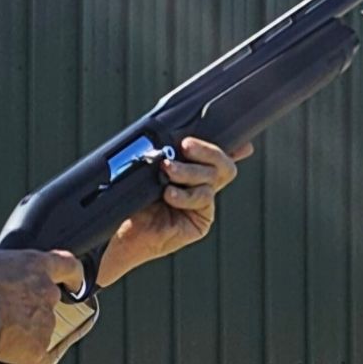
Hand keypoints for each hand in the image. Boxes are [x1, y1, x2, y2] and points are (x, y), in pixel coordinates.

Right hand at [0, 249, 83, 363]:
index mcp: (35, 265)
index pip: (68, 266)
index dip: (73, 276)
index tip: (74, 284)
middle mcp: (47, 292)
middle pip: (48, 303)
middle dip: (32, 311)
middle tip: (6, 317)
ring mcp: (45, 322)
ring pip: (39, 331)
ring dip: (23, 335)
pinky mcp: (37, 350)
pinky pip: (31, 356)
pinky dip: (17, 358)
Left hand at [95, 137, 253, 288]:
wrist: (121, 228)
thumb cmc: (132, 195)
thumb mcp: (151, 166)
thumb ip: (168, 149)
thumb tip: (181, 135)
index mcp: (192, 169)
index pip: (217, 154)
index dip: (234, 147)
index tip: (241, 142)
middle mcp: (201, 184)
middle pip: (222, 162)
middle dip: (205, 150)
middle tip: (185, 145)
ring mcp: (203, 203)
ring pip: (210, 178)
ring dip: (188, 172)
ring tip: (167, 169)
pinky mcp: (201, 220)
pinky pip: (203, 199)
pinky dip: (185, 195)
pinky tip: (169, 194)